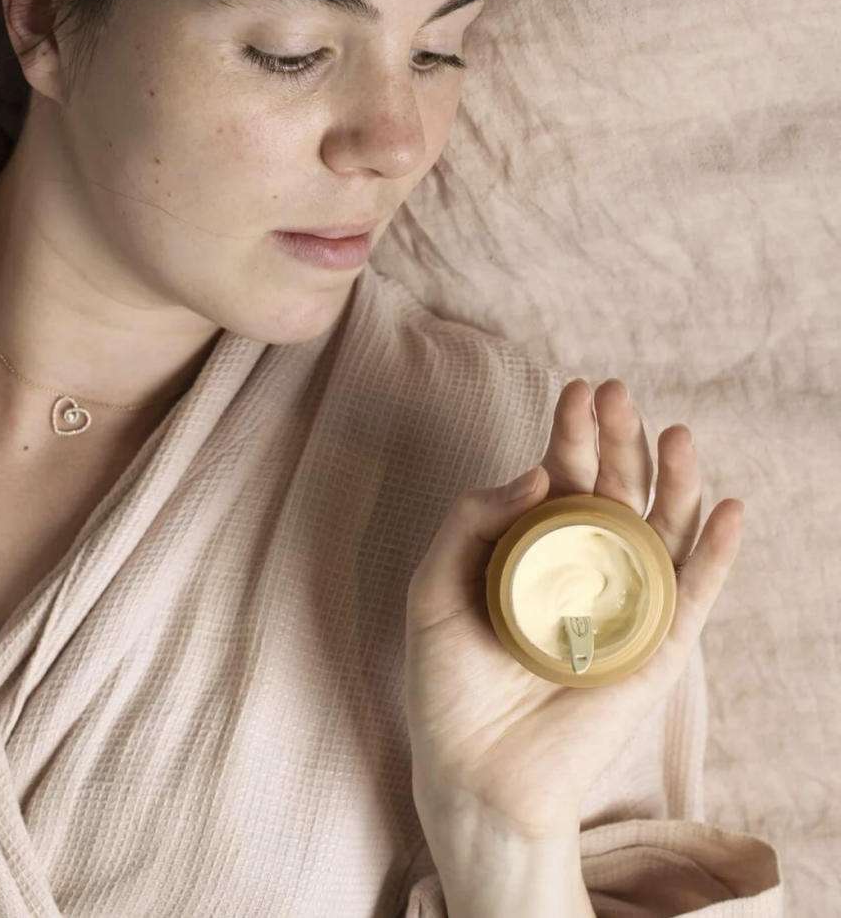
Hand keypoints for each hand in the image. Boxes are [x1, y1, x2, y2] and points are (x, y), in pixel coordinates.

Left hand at [404, 377, 743, 841]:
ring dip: (678, 480)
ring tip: (677, 435)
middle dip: (622, 438)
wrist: (475, 771)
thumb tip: (534, 473)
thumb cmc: (449, 682)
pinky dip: (716, 553)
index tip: (578, 391)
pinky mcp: (657, 649)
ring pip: (664, 529)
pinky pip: (695, 594)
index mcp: (536, 548)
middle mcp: (586, 567)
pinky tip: (727, 508)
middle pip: (618, 489)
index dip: (573, 431)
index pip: (563, 475)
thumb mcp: (434, 587)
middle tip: (619, 395)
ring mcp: (626, 604)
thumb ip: (471, 521)